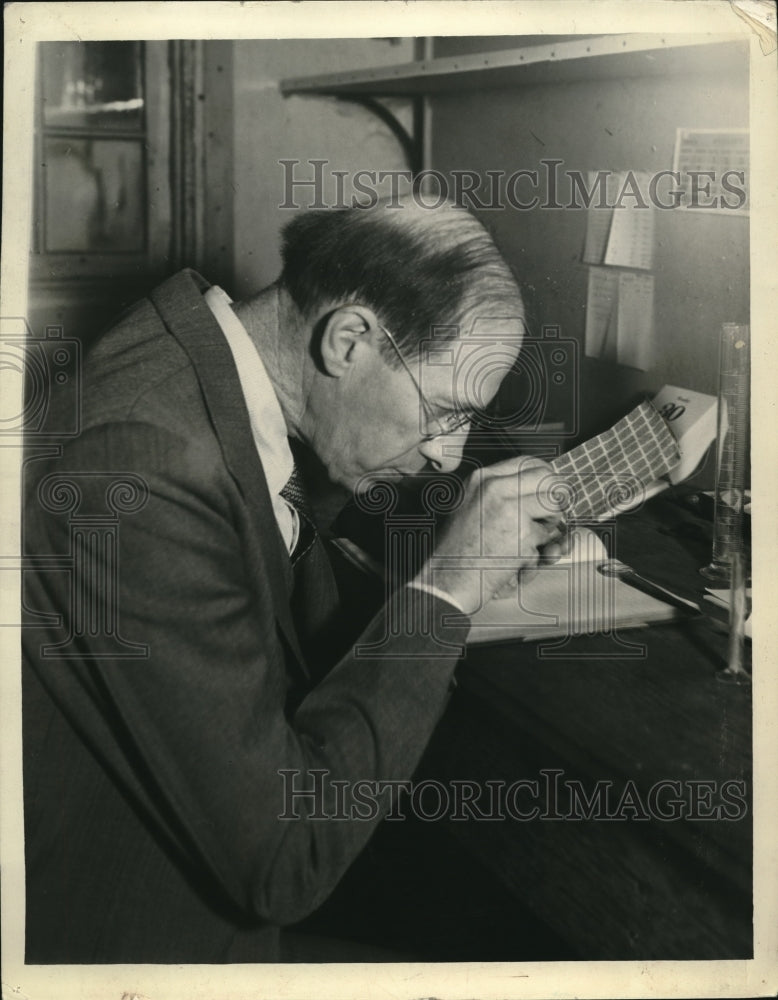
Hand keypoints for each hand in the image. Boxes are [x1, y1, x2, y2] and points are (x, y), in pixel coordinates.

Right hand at [417, 457, 567, 614]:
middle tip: (550, 516)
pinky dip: (537, 554)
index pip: (527, 462)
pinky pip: (548, 539)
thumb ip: (500, 495)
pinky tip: (515, 560)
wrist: (446, 582)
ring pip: (554, 507)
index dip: (545, 477)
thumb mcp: (469, 507)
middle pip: (548, 478)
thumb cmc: (456, 552)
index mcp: (481, 479)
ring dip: (548, 528)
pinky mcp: (523, 533)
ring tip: (527, 542)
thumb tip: (539, 492)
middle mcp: (495, 487)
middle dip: (556, 499)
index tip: (549, 491)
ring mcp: (510, 508)